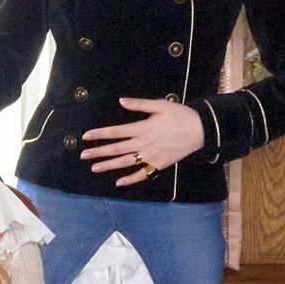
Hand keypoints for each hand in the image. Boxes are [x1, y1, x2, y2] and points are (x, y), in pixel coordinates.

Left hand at [80, 98, 204, 185]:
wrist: (201, 130)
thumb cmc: (180, 115)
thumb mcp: (160, 105)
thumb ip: (139, 104)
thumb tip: (121, 101)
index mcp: (143, 128)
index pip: (116, 132)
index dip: (100, 134)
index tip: (85, 137)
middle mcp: (144, 143)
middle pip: (117, 149)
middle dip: (99, 152)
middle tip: (83, 156)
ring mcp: (151, 156)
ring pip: (126, 162)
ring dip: (109, 166)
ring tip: (94, 168)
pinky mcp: (159, 165)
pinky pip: (142, 174)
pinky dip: (130, 179)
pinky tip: (118, 182)